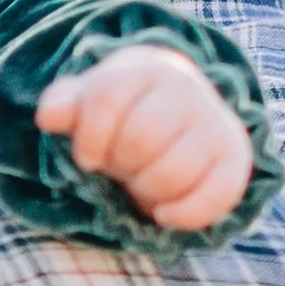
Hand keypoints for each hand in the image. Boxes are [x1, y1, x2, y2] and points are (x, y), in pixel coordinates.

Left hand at [36, 44, 255, 232]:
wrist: (176, 108)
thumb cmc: (121, 111)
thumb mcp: (86, 101)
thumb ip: (63, 105)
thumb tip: (49, 117)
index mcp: (145, 70)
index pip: (107, 100)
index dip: (89, 139)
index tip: (88, 157)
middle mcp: (186, 89)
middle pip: (140, 140)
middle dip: (119, 165)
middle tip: (120, 168)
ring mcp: (215, 123)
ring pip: (171, 173)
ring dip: (145, 191)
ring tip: (141, 182)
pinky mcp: (235, 158)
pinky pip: (214, 197)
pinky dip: (183, 215)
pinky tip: (161, 213)